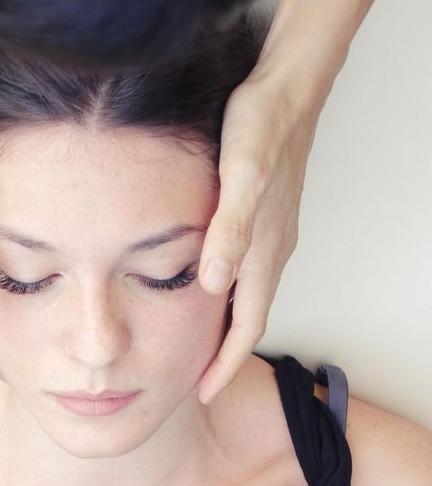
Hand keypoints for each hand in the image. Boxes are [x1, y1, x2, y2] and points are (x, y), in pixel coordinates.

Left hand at [197, 61, 323, 403]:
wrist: (288, 91)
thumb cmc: (261, 128)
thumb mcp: (241, 175)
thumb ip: (227, 229)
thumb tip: (213, 284)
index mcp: (263, 249)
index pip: (247, 325)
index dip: (225, 363)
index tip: (204, 393)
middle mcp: (271, 249)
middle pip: (250, 318)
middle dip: (225, 357)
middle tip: (197, 383)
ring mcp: (271, 234)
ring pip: (250, 296)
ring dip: (228, 328)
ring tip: (199, 348)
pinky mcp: (266, 217)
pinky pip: (250, 272)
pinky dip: (231, 295)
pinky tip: (210, 288)